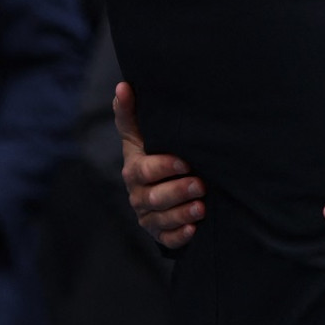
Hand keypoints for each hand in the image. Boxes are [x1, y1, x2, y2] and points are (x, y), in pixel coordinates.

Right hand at [115, 82, 205, 247]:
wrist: (164, 181)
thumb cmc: (154, 150)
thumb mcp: (141, 132)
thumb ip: (130, 113)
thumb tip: (123, 86)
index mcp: (135, 168)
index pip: (144, 170)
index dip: (163, 167)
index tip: (185, 162)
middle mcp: (139, 193)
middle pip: (155, 197)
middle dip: (178, 191)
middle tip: (201, 184)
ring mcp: (148, 215)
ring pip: (162, 219)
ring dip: (182, 213)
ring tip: (202, 206)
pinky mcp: (160, 232)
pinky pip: (167, 238)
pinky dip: (180, 235)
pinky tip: (194, 229)